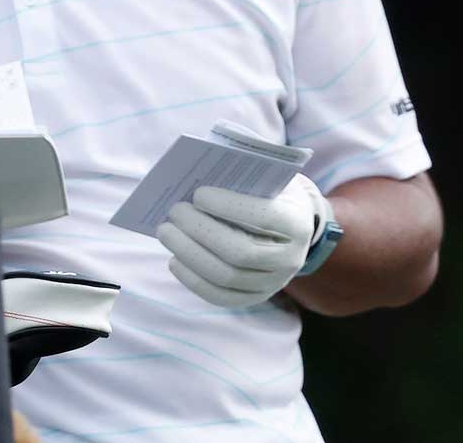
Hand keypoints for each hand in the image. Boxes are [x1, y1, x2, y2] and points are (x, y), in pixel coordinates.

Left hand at [159, 174, 331, 307]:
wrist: (290, 226)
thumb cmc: (268, 193)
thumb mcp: (266, 176)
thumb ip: (241, 170)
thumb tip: (196, 167)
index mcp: (297, 223)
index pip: (264, 218)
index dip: (228, 206)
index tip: (198, 194)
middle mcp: (290, 259)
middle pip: (240, 253)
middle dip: (200, 230)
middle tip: (175, 211)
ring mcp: (274, 282)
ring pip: (226, 276)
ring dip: (189, 253)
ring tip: (165, 231)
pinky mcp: (255, 296)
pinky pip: (221, 296)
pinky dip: (193, 280)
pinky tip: (175, 260)